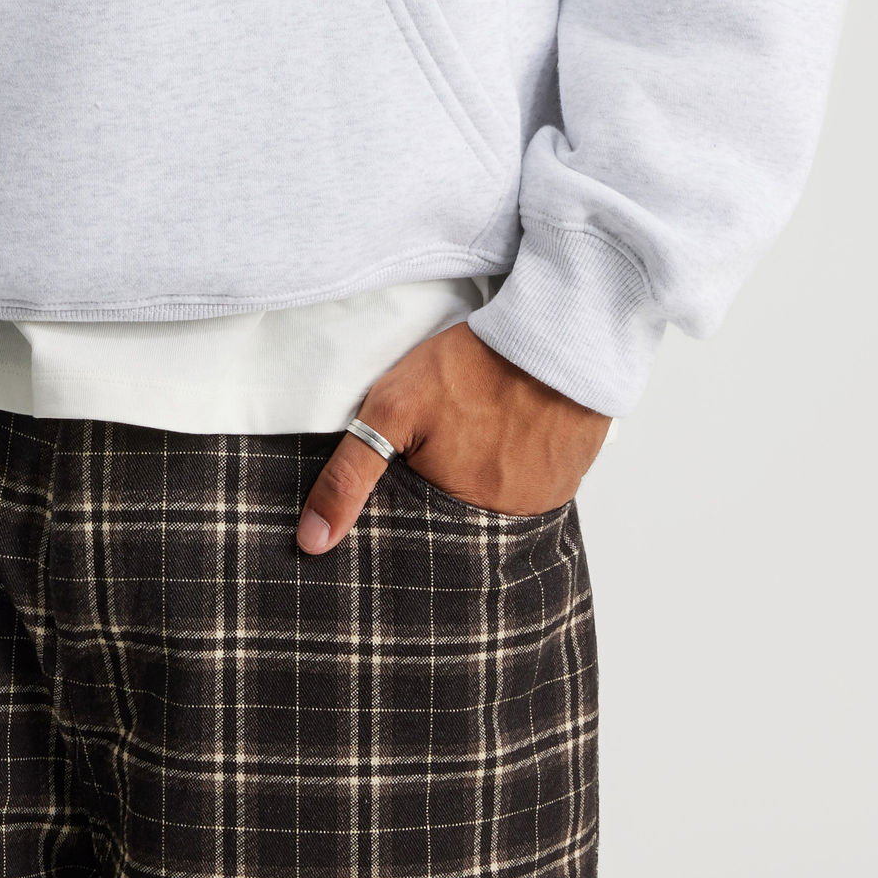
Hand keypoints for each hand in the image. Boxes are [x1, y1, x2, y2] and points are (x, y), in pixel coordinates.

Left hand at [296, 322, 610, 552]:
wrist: (554, 337)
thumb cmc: (471, 368)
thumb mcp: (393, 408)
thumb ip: (350, 476)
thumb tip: (312, 541)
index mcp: (454, 512)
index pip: (416, 527)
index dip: (407, 500)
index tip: (410, 469)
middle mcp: (500, 523)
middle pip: (456, 517)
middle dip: (446, 488)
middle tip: (452, 438)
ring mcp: (539, 504)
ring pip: (495, 503)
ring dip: (485, 477)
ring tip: (481, 431)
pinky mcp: (565, 482)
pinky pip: (532, 487)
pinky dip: (518, 466)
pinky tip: (511, 432)